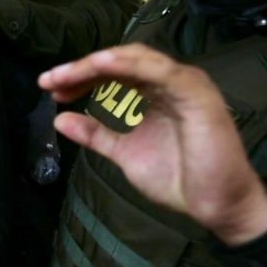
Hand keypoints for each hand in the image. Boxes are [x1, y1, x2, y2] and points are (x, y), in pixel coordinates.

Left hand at [38, 43, 266, 244]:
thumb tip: (60, 119)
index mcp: (156, 91)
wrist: (218, 206)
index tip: (49, 88)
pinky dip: (128, 65)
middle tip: (49, 80)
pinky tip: (101, 65)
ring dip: (97, 64)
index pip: (113, 72)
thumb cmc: (179, 178)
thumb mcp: (125, 153)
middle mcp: (170, 81)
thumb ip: (96, 135)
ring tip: (66, 74)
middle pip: (119, 61)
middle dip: (81, 68)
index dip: (79, 76)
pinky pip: (159, 71)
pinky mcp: (196, 93)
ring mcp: (185, 83)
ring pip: (135, 59)